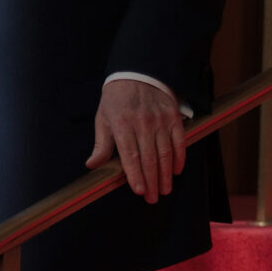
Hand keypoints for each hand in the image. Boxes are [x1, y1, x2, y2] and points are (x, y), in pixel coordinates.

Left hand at [87, 77, 183, 204]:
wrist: (137, 72)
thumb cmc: (116, 99)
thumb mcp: (103, 118)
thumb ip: (101, 144)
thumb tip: (92, 165)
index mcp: (122, 125)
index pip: (130, 156)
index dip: (135, 175)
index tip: (139, 190)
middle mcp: (142, 123)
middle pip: (149, 158)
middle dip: (152, 181)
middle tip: (152, 198)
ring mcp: (160, 120)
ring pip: (165, 152)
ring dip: (166, 174)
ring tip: (165, 190)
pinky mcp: (173, 116)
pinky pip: (179, 140)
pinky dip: (179, 157)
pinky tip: (177, 170)